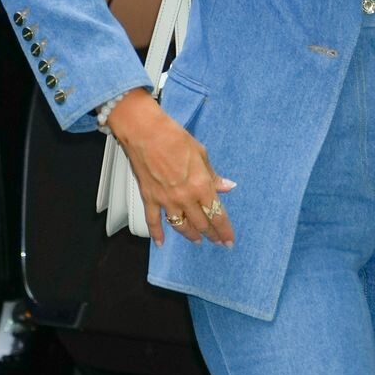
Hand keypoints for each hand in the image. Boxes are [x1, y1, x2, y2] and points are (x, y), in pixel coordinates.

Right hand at [108, 88, 235, 247]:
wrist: (145, 132)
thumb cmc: (173, 137)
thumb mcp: (201, 154)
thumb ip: (213, 175)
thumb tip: (226, 186)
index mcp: (201, 186)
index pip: (217, 215)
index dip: (224, 230)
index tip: (229, 240)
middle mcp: (185, 197)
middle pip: (201, 223)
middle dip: (212, 235)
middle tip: (217, 241)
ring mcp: (166, 200)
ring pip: (181, 226)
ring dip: (191, 235)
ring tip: (197, 240)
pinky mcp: (149, 198)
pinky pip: (153, 221)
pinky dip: (157, 234)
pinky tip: (161, 242)